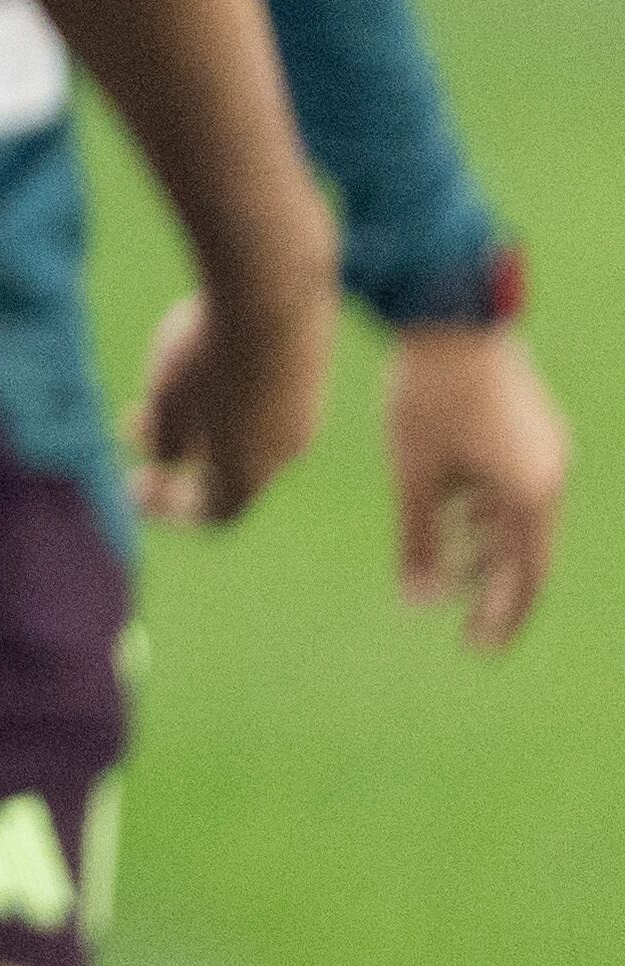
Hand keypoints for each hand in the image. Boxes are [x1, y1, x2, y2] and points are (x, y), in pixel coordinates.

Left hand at [131, 283, 332, 526]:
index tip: (134, 485)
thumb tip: (166, 460)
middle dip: (177, 457)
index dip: (171, 510)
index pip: (214, 515)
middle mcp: (287, 449)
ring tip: (154, 392)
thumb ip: (165, 439)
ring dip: (199, 424)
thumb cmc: (209, 346)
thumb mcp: (169, 398)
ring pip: (248, 434)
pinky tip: (198, 361)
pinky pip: (265, 401)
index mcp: (250, 470)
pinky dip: (228, 397)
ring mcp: (305, 410)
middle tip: (131, 428)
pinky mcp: (311, 372)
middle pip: (229, 473)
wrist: (275, 283)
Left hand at [386, 321, 568, 650]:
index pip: (525, 578)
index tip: (477, 649)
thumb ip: (420, 540)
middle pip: (527, 553)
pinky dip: (486, 512)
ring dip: (487, 550)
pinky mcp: (531, 430)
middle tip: (467, 629)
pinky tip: (455, 521)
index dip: (502, 617)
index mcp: (532, 494)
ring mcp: (545, 451)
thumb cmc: (427, 396)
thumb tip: (418, 602)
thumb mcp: (415, 474)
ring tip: (450, 574)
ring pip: (519, 520)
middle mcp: (550, 476)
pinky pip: (514, 488)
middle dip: (495, 591)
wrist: (449, 316)